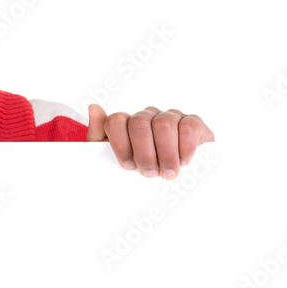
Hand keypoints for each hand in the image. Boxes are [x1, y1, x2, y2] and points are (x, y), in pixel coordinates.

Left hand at [86, 105, 213, 178]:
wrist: (175, 180)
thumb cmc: (141, 167)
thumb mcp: (114, 157)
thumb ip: (99, 135)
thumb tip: (93, 107)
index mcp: (126, 123)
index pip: (116, 121)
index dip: (120, 144)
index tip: (128, 166)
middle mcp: (147, 116)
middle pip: (139, 123)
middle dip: (143, 152)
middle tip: (149, 173)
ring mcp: (170, 116)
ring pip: (163, 124)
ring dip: (165, 153)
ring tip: (167, 172)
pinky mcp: (193, 122)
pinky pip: (188, 126)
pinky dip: (185, 146)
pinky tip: (183, 161)